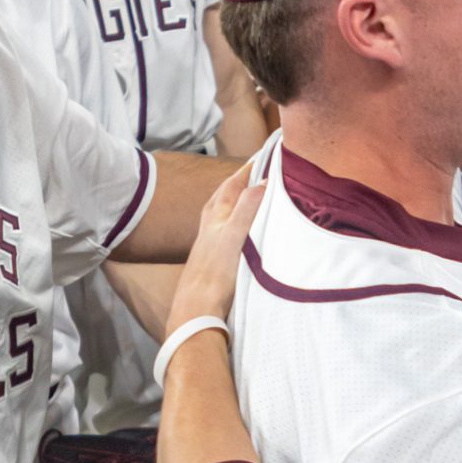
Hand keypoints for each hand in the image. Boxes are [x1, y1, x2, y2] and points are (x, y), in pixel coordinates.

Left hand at [166, 157, 261, 328]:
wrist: (197, 307)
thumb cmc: (215, 273)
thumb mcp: (234, 235)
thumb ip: (248, 208)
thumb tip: (263, 181)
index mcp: (216, 215)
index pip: (233, 183)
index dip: (248, 168)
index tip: (264, 155)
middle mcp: (210, 225)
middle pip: (226, 195)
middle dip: (241, 181)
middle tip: (258, 170)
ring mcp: (210, 241)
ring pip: (224, 212)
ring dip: (237, 201)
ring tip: (250, 195)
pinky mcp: (214, 257)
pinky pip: (227, 230)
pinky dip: (237, 222)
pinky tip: (241, 229)